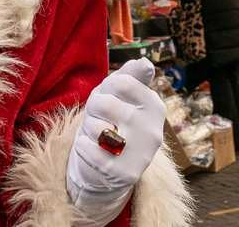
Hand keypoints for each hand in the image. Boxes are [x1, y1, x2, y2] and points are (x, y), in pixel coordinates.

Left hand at [66, 59, 166, 221]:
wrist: (107, 165)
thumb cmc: (111, 120)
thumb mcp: (119, 94)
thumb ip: (131, 76)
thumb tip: (144, 63)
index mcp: (155, 106)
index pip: (122, 82)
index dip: (106, 87)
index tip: (109, 96)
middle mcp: (154, 131)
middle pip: (106, 103)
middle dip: (93, 108)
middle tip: (100, 118)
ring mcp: (141, 155)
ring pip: (97, 128)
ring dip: (88, 129)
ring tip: (98, 135)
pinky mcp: (125, 175)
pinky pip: (89, 151)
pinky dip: (83, 147)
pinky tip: (91, 150)